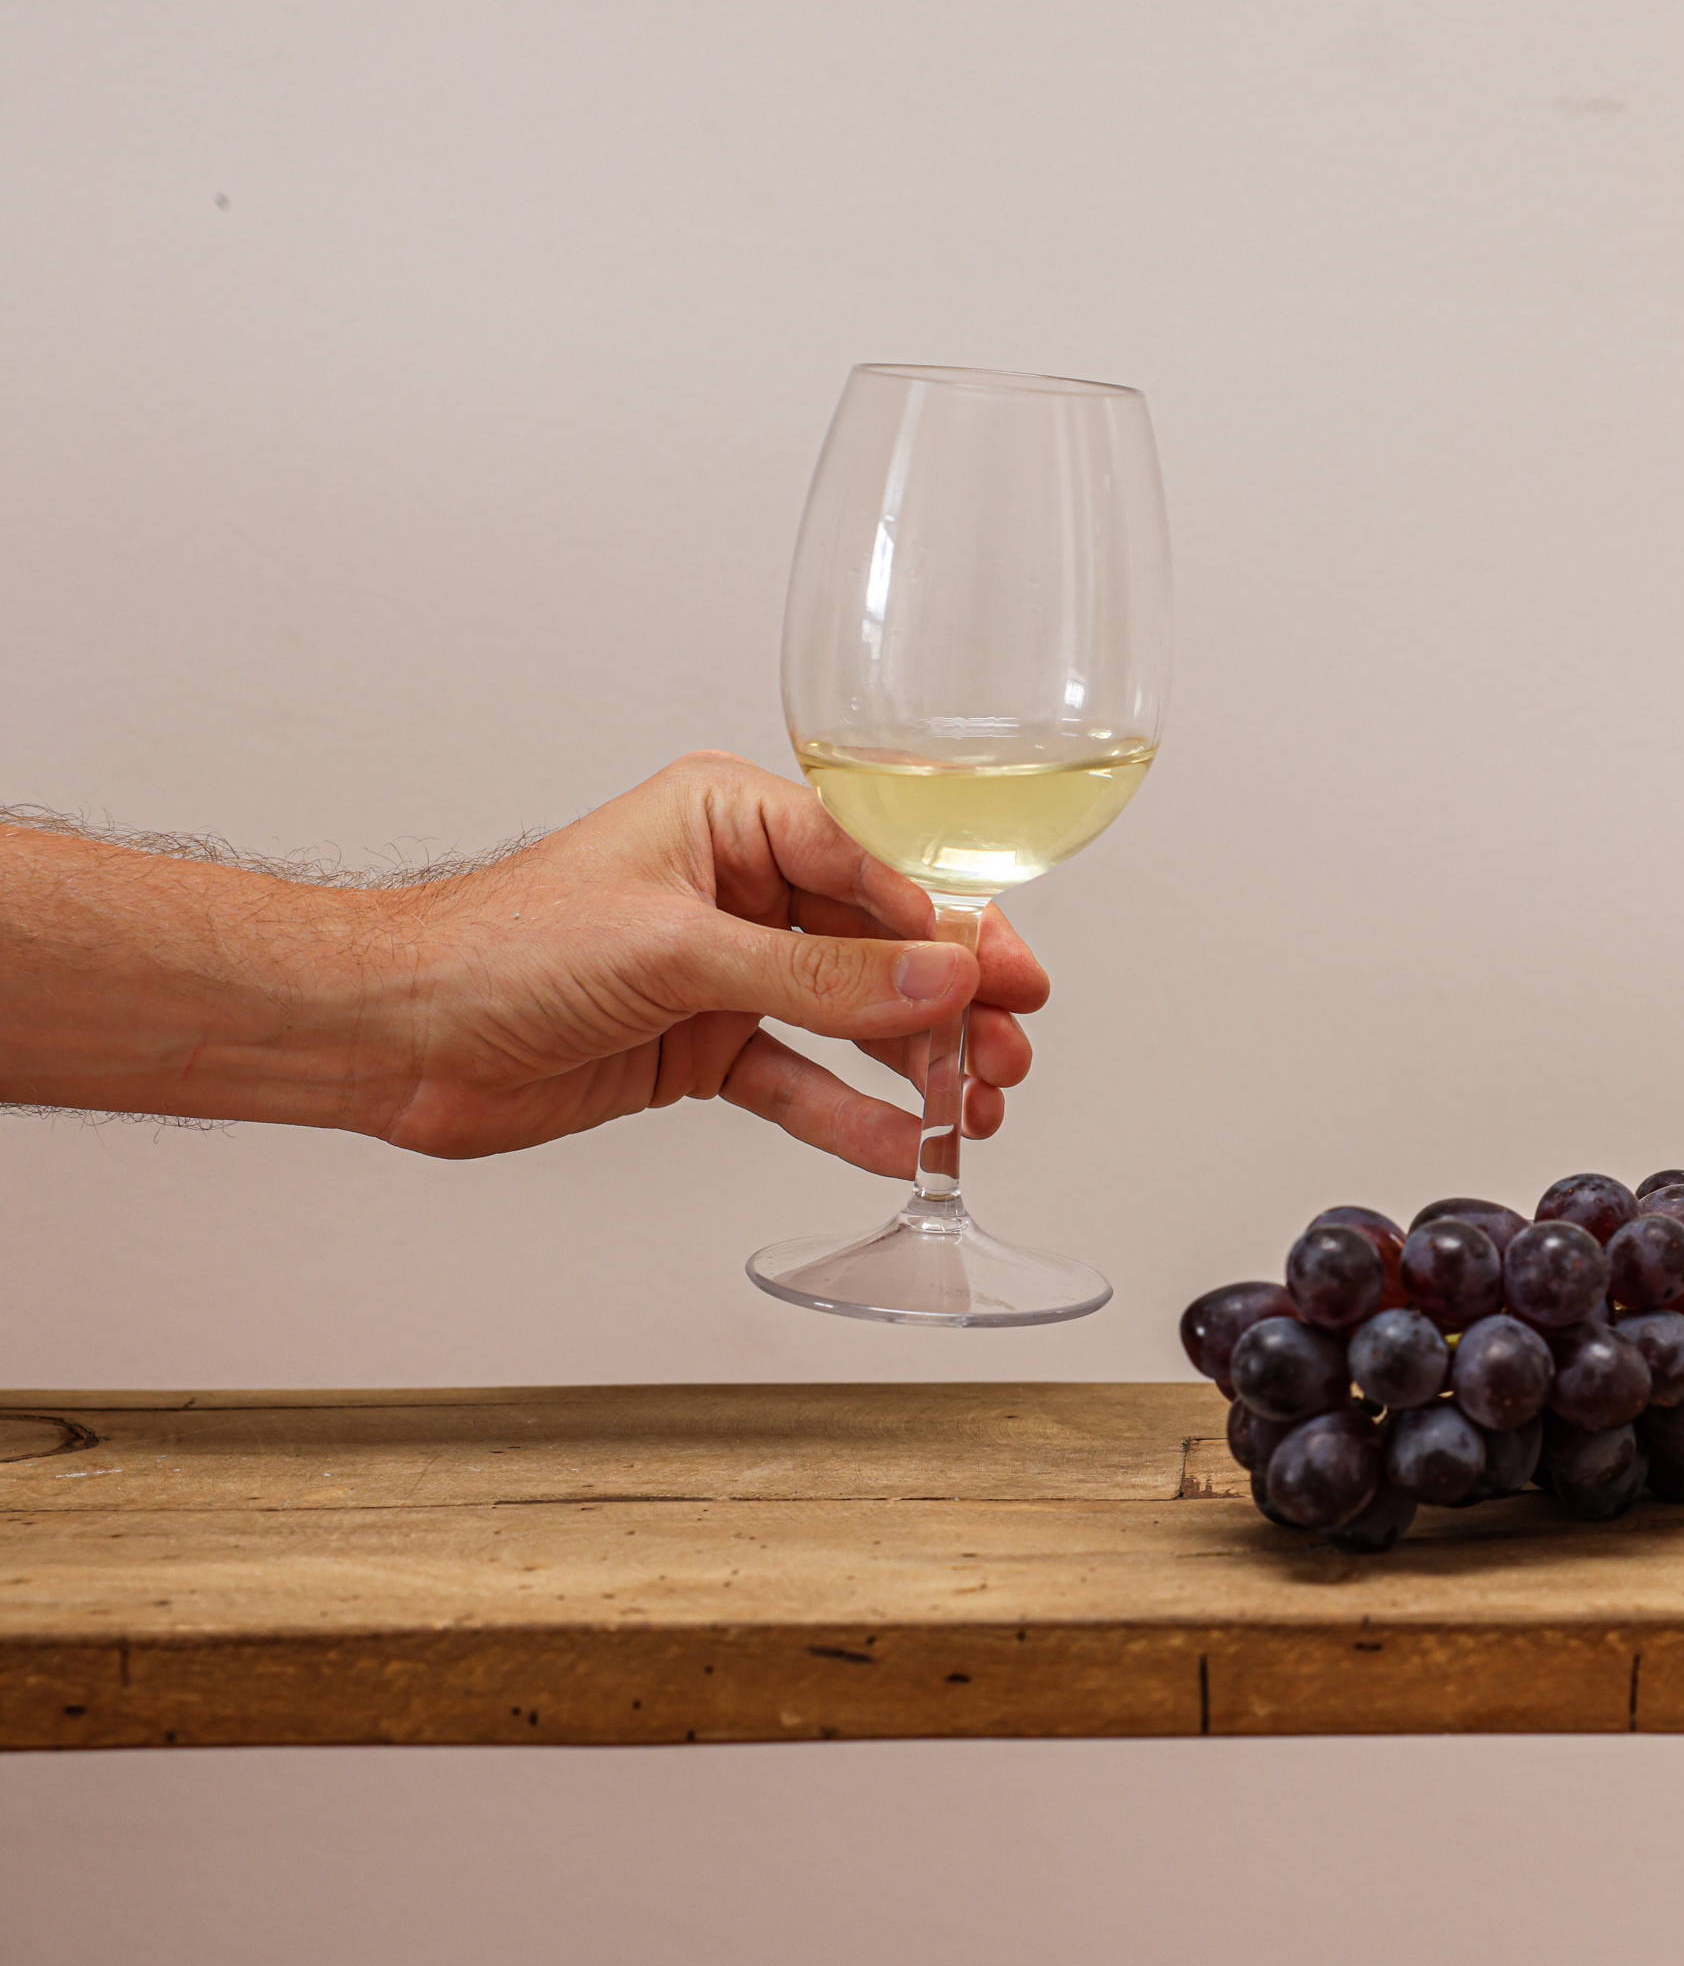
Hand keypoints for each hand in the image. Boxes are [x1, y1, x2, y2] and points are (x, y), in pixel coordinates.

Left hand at [366, 752, 1045, 1173]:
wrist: (392, 1037)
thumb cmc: (498, 950)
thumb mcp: (678, 953)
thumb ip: (819, 975)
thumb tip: (938, 979)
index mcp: (733, 818)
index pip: (875, 861)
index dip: (949, 922)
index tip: (1005, 976)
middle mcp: (738, 888)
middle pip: (880, 943)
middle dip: (951, 1002)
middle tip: (1010, 1052)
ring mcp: (725, 971)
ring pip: (852, 1016)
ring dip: (918, 1065)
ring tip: (980, 1109)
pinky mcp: (703, 1045)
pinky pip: (800, 1080)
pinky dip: (851, 1116)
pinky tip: (903, 1147)